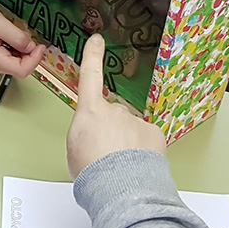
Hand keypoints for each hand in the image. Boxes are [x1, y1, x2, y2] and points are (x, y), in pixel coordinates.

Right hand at [0, 0, 45, 77]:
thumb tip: (31, 47)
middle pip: (22, 68)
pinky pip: (15, 57)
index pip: (22, 70)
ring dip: (25, 50)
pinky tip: (13, 36)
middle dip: (31, 54)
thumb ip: (17, 37)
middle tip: (30, 38)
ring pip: (20, 63)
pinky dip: (19, 48)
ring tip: (16, 34)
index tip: (40, 46)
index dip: (35, 59)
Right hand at [67, 35, 166, 178]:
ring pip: (131, 130)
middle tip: (106, 157)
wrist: (120, 187)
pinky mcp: (154, 133)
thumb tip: (95, 138)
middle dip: (111, 132)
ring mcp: (136, 121)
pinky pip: (148, 140)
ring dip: (127, 145)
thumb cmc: (93, 174)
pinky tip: (137, 166)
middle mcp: (114, 111)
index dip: (93, 56)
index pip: (89, 76)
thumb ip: (84, 135)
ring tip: (121, 168)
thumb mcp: (74, 150)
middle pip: (113, 116)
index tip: (97, 40)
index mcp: (90, 113)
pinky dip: (144, 152)